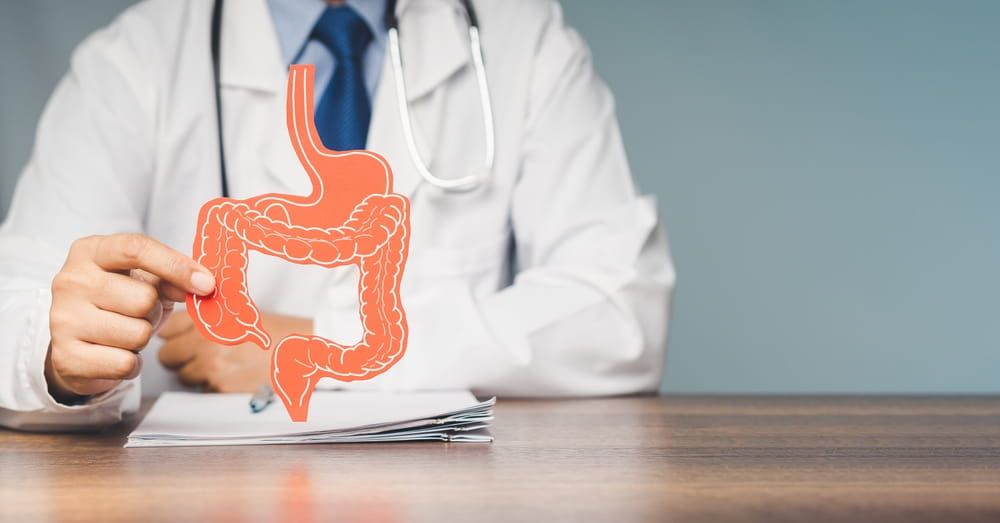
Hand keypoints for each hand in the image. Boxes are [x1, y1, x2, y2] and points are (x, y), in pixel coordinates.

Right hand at [46, 234, 214, 400]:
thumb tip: (203, 285)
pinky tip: (114, 354)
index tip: (207, 284)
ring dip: (142, 338)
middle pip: (144, 299)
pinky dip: (130, 363)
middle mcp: (70, 281)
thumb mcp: (144, 281)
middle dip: (153, 312)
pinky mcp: (66, 357)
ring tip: (123, 333)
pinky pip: (125, 363)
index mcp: (90, 252)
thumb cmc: (117, 302)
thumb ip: (171, 277)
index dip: (177, 266)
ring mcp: (63, 319)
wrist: (77, 344)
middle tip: (138, 314)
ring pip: (138, 334)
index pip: (136, 249)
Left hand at [157, 312, 311, 392]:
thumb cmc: (276, 332)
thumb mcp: (241, 312)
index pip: (167, 328)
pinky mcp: (220, 386)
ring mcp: (211, 364)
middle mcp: (206, 339)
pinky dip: (213, 385)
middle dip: (180, 357)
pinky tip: (232, 375)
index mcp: (211, 315)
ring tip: (221, 365)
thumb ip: (208, 315)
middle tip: (198, 355)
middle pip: (167, 354)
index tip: (181, 337)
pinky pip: (202, 389)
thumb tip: (177, 325)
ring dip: (195, 373)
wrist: (302, 352)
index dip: (174, 334)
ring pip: (182, 375)